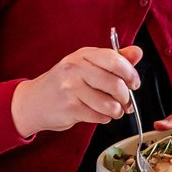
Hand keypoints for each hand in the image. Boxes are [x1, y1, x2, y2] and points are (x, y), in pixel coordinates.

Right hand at [11, 45, 144, 136]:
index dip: (131, 74)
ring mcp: (70, 88)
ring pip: (110, 104)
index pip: (115, 60)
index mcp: (82, 55)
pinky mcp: (69, 108)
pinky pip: (99, 116)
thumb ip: (114, 59)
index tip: (134, 83)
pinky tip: (96, 114)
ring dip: (116, 111)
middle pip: (116, 84)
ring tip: (111, 110)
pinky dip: (103, 118)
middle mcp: (75, 69)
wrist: (32, 102)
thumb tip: (138, 52)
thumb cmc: (63, 84)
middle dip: (125, 97)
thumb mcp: (86, 66)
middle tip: (124, 102)